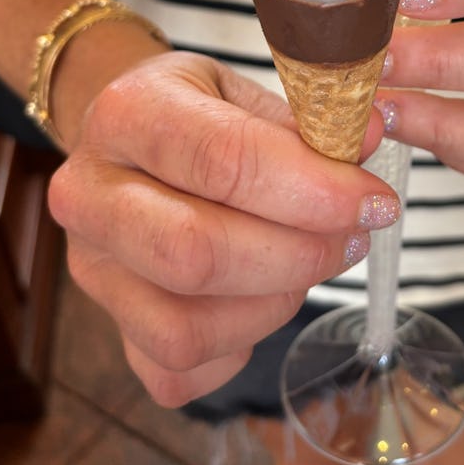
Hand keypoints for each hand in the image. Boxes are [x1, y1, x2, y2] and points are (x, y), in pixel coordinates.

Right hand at [48, 51, 399, 406]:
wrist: (136, 143)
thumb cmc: (204, 114)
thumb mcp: (252, 92)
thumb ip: (312, 117)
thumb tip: (374, 132)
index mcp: (128, 115)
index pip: (224, 161)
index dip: (314, 189)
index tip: (375, 200)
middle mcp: (89, 196)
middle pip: (196, 254)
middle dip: (299, 254)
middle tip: (353, 236)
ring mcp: (92, 270)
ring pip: (185, 329)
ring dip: (275, 304)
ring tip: (310, 261)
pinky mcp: (109, 327)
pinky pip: (179, 372)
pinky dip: (239, 348)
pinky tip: (263, 297)